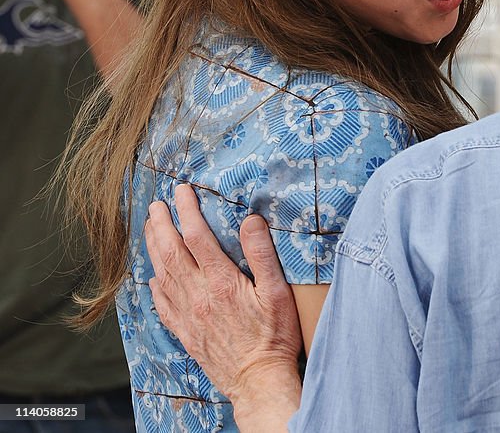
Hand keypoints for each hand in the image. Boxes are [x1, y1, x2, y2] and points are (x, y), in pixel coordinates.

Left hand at [146, 184, 302, 409]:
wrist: (258, 379)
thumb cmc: (275, 335)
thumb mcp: (278, 292)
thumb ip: (262, 254)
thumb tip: (250, 220)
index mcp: (221, 282)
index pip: (198, 237)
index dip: (189, 210)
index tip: (183, 191)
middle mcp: (198, 295)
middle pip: (171, 252)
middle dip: (161, 225)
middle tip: (156, 205)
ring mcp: (187, 315)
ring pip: (162, 274)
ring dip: (153, 247)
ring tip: (150, 228)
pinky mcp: (184, 331)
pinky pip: (161, 303)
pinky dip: (154, 284)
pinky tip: (153, 276)